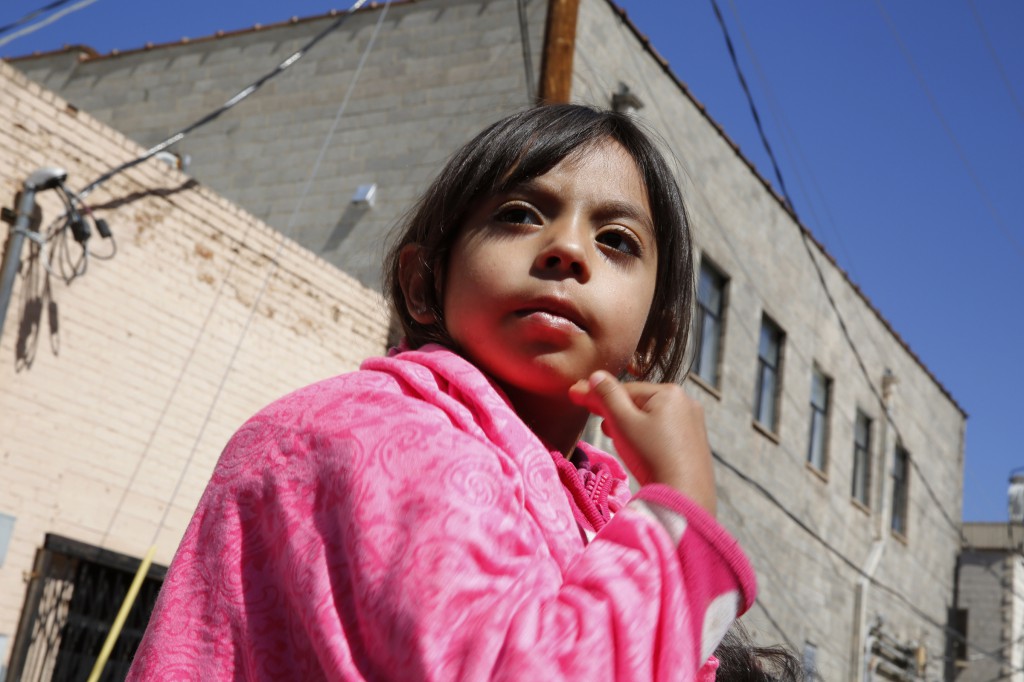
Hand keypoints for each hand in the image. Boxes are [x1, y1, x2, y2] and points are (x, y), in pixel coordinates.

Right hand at [569, 371, 715, 515]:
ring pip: (651, 417)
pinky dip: (646, 435)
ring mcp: (693, 423)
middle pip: (639, 402)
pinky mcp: (695, 443)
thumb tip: (595, 375)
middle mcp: (686, 402)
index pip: (625, 389)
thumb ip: (607, 396)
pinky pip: (664, 431)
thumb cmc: (650, 455)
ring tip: (614, 436)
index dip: (597, 394)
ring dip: (629, 424)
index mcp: (670, 392)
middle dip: (615, 411)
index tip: (574, 395)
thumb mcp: (622, 422)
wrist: (684, 496)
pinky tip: (637, 448)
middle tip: (595, 420)